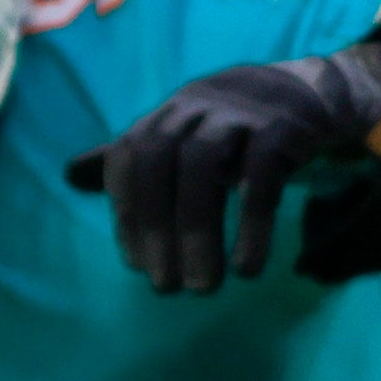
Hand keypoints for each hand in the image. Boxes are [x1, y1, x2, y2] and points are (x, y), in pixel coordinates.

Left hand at [65, 39, 380, 295]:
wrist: (310, 92)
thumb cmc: (230, 128)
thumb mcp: (178, 136)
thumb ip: (131, 160)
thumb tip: (69, 174)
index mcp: (162, 117)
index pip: (129, 162)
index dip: (128, 215)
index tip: (138, 265)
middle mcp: (191, 109)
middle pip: (159, 164)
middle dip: (157, 228)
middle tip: (166, 288)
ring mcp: (237, 114)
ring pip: (203, 170)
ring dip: (198, 233)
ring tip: (203, 287)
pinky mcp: (283, 128)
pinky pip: (262, 178)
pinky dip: (251, 225)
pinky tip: (247, 268)